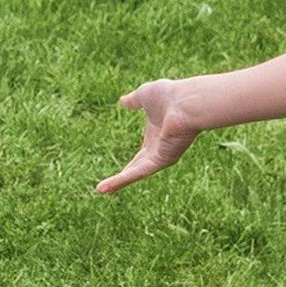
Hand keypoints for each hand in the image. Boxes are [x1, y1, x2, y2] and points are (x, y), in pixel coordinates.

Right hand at [97, 80, 201, 194]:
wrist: (185, 102)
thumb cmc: (169, 96)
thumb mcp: (144, 96)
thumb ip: (133, 101)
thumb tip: (123, 101)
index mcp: (156, 136)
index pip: (140, 155)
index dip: (129, 164)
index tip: (119, 173)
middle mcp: (159, 149)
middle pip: (137, 168)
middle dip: (123, 178)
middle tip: (107, 188)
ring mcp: (161, 156)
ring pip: (135, 173)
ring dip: (118, 182)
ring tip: (100, 190)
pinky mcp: (161, 161)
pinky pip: (138, 172)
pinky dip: (121, 180)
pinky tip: (105, 187)